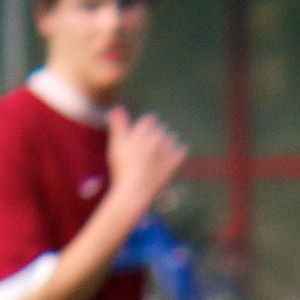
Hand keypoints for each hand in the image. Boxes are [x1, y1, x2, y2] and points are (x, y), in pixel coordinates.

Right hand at [101, 109, 190, 226]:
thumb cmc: (122, 168)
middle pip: (161, 129)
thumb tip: (117, 107)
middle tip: (146, 151)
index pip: (150, 120)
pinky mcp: (175, 161)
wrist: (133, 192)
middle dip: (155, 137)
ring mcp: (167, 149)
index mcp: (143, 131)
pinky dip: (177, 153)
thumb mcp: (117, 145)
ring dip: (166, 144)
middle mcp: (158, 137)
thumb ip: (118, 125)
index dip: (145, 129)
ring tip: (156, 156)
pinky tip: (169, 158)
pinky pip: (182, 150)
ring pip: (172, 138)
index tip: (139, 140)